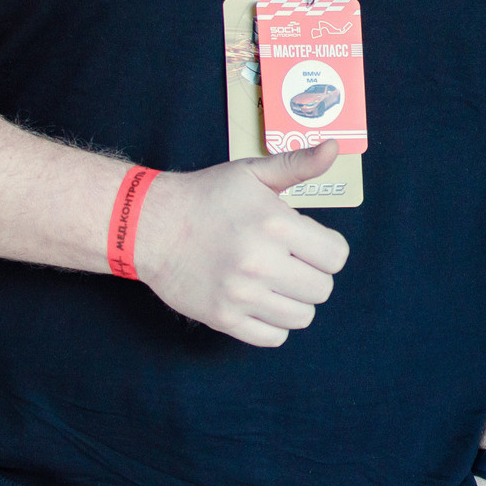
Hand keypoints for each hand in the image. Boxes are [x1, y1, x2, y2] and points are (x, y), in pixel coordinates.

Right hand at [132, 143, 350, 347]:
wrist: (150, 225)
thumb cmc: (207, 197)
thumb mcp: (253, 173)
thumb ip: (298, 165)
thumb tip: (333, 148)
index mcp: (275, 225)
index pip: (336, 256)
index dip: (327, 248)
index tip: (307, 243)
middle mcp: (260, 262)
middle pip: (322, 289)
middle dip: (312, 274)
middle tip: (290, 262)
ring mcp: (240, 295)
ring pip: (302, 317)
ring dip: (295, 300)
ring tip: (275, 281)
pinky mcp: (223, 318)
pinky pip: (273, 338)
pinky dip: (273, 324)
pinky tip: (260, 301)